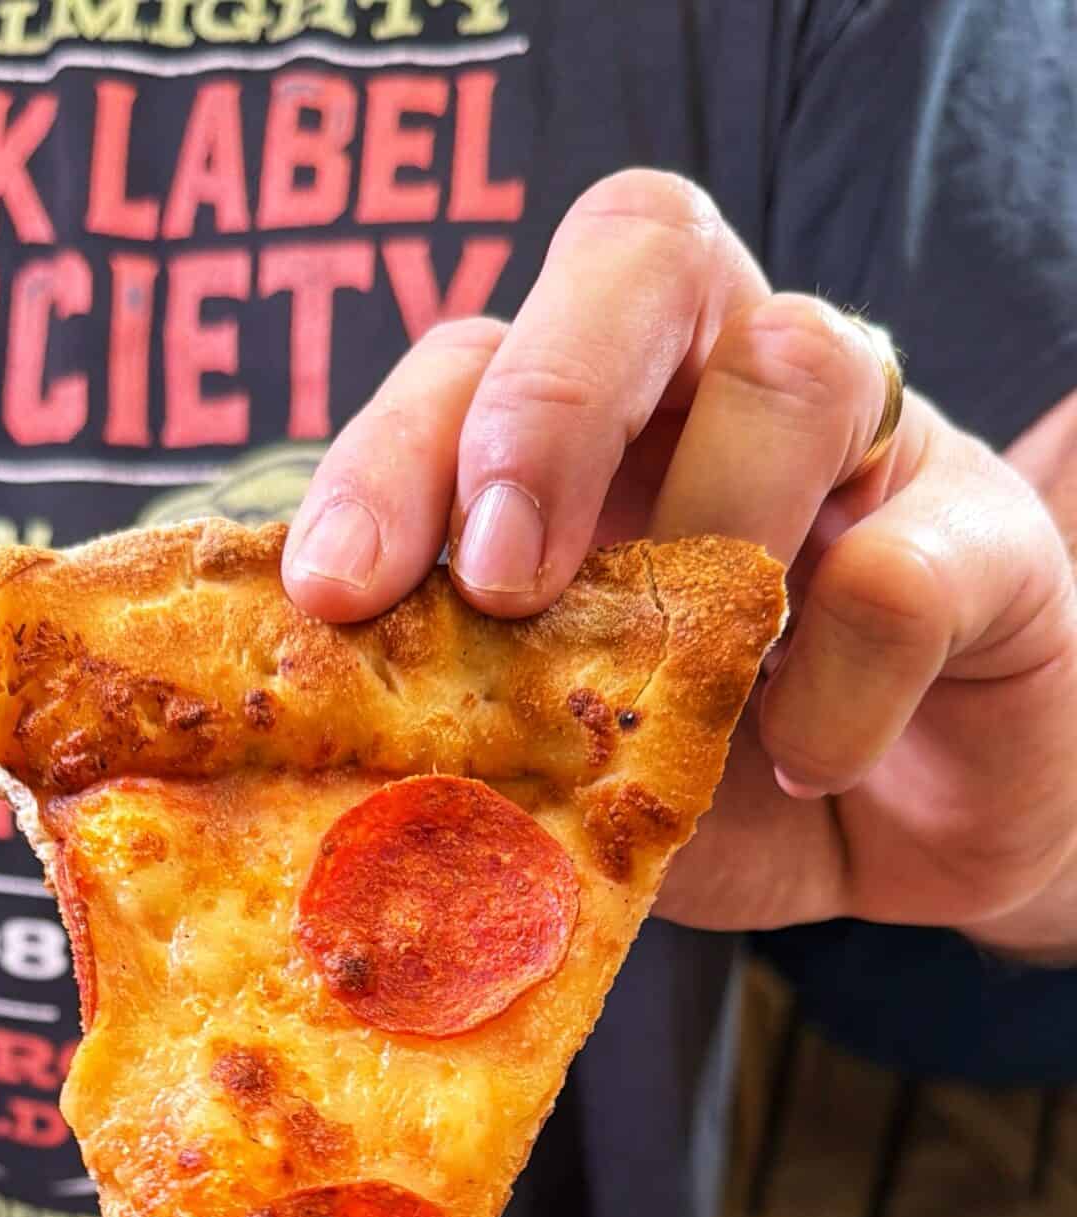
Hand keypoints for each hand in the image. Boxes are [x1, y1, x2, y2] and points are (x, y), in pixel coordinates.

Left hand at [283, 170, 1076, 954]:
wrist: (897, 857)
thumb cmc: (707, 786)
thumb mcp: (561, 760)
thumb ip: (473, 720)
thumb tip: (338, 756)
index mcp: (590, 424)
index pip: (473, 355)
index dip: (394, 452)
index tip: (339, 592)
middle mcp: (720, 383)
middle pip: (635, 253)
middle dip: (545, 405)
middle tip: (498, 576)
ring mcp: (868, 445)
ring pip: (792, 367)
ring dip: (713, 532)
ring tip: (681, 696)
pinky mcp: (985, 542)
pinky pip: (896, 572)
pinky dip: (832, 689)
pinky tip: (800, 765)